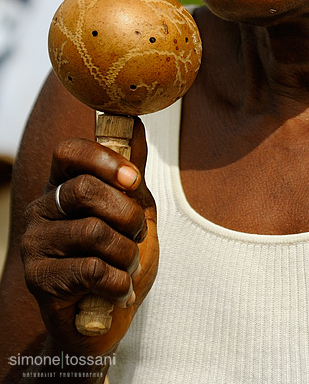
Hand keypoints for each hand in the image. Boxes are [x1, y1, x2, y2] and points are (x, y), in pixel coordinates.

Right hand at [21, 117, 157, 356]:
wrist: (105, 319)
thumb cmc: (118, 258)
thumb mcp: (134, 210)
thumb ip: (132, 172)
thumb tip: (136, 124)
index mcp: (62, 185)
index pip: (68, 151)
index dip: (103, 159)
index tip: (133, 179)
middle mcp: (42, 209)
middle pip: (85, 190)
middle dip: (127, 213)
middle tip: (138, 233)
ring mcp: (35, 244)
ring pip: (93, 232)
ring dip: (127, 253)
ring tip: (129, 266)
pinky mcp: (38, 280)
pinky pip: (93, 270)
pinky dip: (121, 282)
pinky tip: (120, 290)